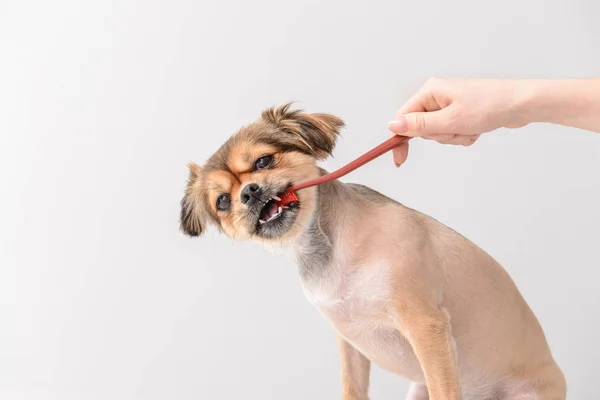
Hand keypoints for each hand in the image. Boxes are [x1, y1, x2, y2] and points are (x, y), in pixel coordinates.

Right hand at [388, 77, 528, 165]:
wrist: (521, 104)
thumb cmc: (490, 105)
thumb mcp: (450, 120)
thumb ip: (419, 125)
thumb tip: (392, 126)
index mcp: (430, 91)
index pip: (404, 118)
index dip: (401, 139)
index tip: (400, 159)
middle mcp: (437, 96)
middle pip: (422, 128)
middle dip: (439, 135)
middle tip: (456, 129)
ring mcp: (449, 104)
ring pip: (438, 133)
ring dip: (453, 137)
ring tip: (470, 128)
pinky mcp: (460, 113)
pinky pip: (452, 132)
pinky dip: (462, 136)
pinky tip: (476, 129)